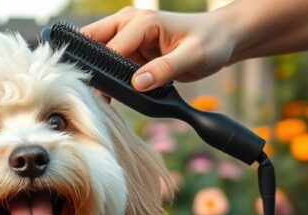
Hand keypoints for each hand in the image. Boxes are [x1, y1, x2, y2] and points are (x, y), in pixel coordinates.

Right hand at [82, 7, 237, 91]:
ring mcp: (128, 37)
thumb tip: (138, 83)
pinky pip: (109, 65)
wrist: (221, 38)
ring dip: (95, 75)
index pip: (109, 47)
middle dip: (87, 67)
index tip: (100, 93)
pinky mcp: (130, 50)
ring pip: (96, 55)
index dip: (101, 71)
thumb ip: (165, 69)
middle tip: (90, 93)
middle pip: (91, 42)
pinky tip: (107, 97)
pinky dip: (106, 79)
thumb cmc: (210, 42)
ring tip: (99, 99)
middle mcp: (129, 24)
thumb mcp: (193, 56)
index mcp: (142, 22)